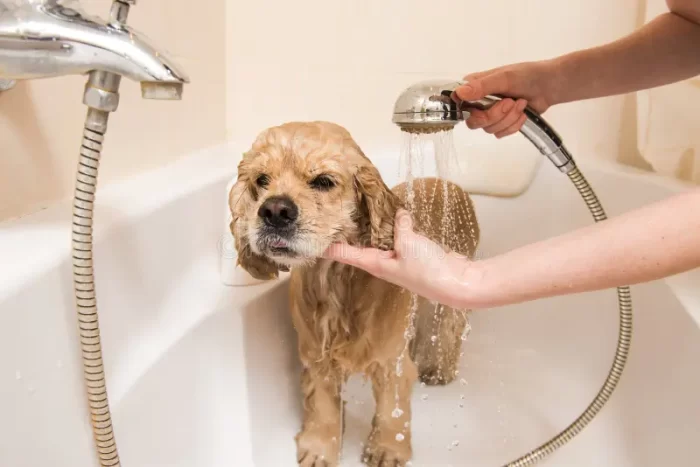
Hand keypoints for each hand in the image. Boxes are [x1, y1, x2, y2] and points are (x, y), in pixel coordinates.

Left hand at [322, 209, 483, 308]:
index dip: (329, 248)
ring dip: (375, 228)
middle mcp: (384, 263)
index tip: (312, 242)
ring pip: (382, 240)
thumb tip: (399, 214)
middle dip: (349, 233)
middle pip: (361, 246)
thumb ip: (400, 227)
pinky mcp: (416, 255)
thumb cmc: (427, 269)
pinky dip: (397, 228)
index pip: (345, 254)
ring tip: (362, 210)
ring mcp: (400, 259)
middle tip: (335, 216)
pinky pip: (400, 238)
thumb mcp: (409, 243)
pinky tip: (398, 216)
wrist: (456, 283)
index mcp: (376, 264)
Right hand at [453, 60, 556, 137]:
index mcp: (473, 88)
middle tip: (509, 103)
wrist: (548, 86)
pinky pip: (500, 134)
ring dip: (508, 118)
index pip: (458, 104)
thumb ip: (481, 87)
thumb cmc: (527, 76)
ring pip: (489, 129)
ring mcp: (489, 114)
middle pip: (474, 122)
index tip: (482, 108)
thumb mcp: (504, 78)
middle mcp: (478, 102)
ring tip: (520, 103)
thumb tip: (459, 93)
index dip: (467, 110)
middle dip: (495, 115)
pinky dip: (514, 125)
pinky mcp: (501, 124)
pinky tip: (522, 113)